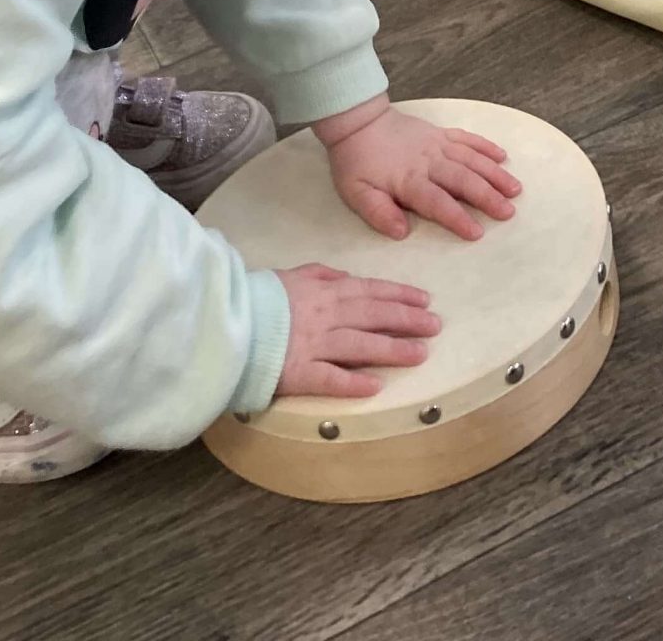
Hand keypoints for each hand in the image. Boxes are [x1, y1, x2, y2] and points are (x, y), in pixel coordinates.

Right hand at [275, 262, 440, 400]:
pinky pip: (330, 378)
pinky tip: (376, 386)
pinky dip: (353, 382)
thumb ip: (322, 275)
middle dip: (407, 320)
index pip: (370, 291)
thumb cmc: (259, 299)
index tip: (425, 300)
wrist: (226, 322)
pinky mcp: (298, 372)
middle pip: (373, 316)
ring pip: (361, 346)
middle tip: (436, 325)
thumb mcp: (292, 276)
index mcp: (324, 291)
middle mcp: (325, 316)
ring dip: (393, 349)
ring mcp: (314, 345)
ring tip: (420, 353)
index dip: (400, 295)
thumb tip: (346, 278)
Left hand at [318, 98, 522, 242]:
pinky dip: (485, 146)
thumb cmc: (356, 163)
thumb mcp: (356, 194)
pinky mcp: (439, 133)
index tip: (478, 232)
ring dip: (494, 173)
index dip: (458, 217)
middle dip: (488, 196)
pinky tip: (502, 156)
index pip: (437, 202)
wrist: (357, 122)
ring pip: (471, 159)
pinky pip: (467, 138)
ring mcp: (437, 144)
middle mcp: (429, 161)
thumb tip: (402, 232)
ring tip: (515, 188)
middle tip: (509, 212)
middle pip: (463, 179)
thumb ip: (378, 213)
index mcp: (409, 180)